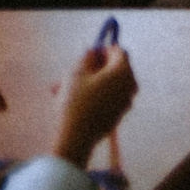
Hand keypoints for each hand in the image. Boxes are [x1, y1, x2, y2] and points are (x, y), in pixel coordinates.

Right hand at [54, 46, 134, 168]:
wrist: (76, 138)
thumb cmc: (75, 102)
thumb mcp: (76, 74)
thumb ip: (87, 57)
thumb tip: (93, 51)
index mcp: (124, 71)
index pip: (119, 51)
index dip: (102, 50)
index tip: (86, 57)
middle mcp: (130, 85)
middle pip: (112, 69)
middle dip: (90, 70)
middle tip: (66, 75)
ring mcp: (126, 101)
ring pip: (106, 85)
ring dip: (86, 84)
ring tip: (59, 90)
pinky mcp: (118, 115)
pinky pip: (106, 99)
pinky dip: (92, 97)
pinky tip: (70, 103)